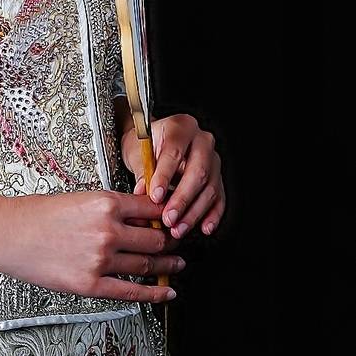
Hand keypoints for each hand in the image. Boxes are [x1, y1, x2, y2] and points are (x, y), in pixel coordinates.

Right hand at [0, 189, 185, 302]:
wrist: (6, 232)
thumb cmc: (37, 214)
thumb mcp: (79, 199)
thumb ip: (110, 208)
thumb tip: (139, 218)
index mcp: (105, 202)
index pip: (152, 208)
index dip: (168, 215)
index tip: (175, 220)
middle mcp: (107, 230)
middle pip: (156, 238)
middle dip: (171, 242)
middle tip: (178, 245)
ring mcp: (100, 258)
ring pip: (147, 264)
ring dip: (167, 267)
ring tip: (176, 267)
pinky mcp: (90, 284)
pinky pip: (131, 291)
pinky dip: (154, 294)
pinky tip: (166, 293)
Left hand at [121, 113, 224, 240]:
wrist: (153, 143)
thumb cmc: (144, 144)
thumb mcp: (136, 151)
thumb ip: (142, 171)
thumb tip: (143, 194)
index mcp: (181, 126)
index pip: (174, 153)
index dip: (165, 176)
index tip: (155, 196)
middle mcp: (202, 140)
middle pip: (197, 172)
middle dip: (182, 199)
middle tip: (168, 218)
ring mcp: (213, 159)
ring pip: (209, 188)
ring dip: (194, 212)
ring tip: (178, 228)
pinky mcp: (217, 177)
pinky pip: (219, 198)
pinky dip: (212, 215)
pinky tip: (204, 227)